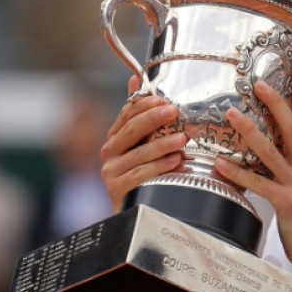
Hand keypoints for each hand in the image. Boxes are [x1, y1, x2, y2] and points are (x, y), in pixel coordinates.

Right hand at [99, 76, 188, 210]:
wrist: (136, 212)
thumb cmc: (142, 174)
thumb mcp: (140, 143)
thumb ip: (138, 113)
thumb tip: (135, 79)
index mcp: (116, 137)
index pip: (127, 114)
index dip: (145, 105)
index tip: (163, 99)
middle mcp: (110, 152)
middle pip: (131, 130)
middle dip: (154, 118)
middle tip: (174, 111)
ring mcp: (111, 171)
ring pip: (138, 153)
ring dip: (162, 144)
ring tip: (182, 138)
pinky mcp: (117, 189)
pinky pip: (140, 174)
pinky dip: (160, 166)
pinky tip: (176, 161)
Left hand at [215, 68, 291, 276]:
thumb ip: (290, 170)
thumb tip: (272, 157)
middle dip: (277, 103)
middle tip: (259, 83)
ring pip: (272, 150)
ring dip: (250, 130)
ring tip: (232, 114)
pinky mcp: (287, 202)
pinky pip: (259, 183)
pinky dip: (238, 172)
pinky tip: (220, 164)